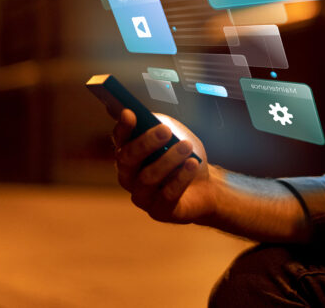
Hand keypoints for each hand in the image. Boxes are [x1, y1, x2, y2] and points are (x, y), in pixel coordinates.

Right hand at [112, 110, 215, 224]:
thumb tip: (146, 116)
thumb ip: (159, 124)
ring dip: (168, 160)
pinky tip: (192, 164)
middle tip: (165, 130)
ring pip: (148, 178)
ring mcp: (142, 196)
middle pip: (128, 159)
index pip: (120, 139)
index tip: (129, 113)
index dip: (123, 127)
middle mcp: (129, 176)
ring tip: (186, 146)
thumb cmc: (184, 157)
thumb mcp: (175, 135)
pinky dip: (181, 178)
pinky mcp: (159, 211)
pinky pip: (167, 195)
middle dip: (146, 143)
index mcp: (129, 154)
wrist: (205, 187)